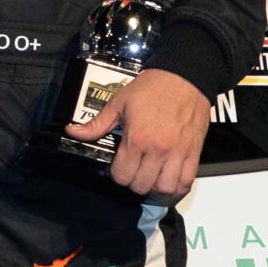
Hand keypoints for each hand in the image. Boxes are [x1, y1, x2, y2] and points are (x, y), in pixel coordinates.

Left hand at [64, 68, 210, 199]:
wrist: (185, 77)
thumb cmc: (153, 88)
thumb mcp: (119, 102)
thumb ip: (97, 123)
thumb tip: (73, 132)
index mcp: (138, 138)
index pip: (123, 175)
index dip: (115, 174)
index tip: (116, 168)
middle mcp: (158, 149)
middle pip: (141, 185)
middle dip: (132, 182)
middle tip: (131, 171)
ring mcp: (178, 153)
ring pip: (164, 188)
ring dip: (154, 188)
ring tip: (149, 178)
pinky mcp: (194, 153)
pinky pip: (186, 182)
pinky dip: (177, 189)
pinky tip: (168, 183)